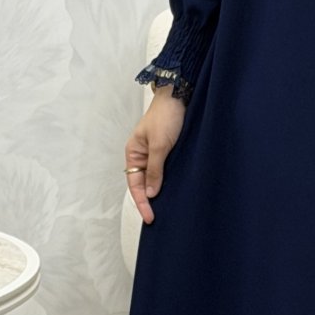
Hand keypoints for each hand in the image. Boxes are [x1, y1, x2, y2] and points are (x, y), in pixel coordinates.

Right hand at [124, 92, 185, 223]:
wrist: (180, 95)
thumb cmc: (166, 115)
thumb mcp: (160, 145)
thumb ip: (155, 170)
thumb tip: (150, 193)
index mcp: (134, 153)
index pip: (135, 185)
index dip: (142, 203)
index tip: (149, 217)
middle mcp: (143, 155)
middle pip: (143, 184)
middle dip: (149, 201)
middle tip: (157, 218)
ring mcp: (156, 153)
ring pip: (155, 178)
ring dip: (160, 192)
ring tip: (166, 210)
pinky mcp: (169, 150)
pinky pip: (166, 170)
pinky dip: (168, 181)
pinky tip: (174, 191)